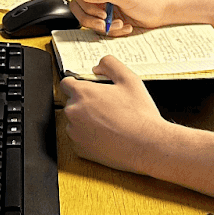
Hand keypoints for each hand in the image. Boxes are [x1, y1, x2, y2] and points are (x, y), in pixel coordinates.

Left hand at [60, 57, 174, 173]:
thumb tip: (97, 68)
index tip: (88, 90)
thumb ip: (110, 64)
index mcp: (82, 93)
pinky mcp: (79, 149)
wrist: (147, 145)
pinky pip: (79, 139)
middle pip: (72, 102)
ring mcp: (74, 132)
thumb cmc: (139, 115)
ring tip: (109, 123)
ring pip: (75, 121)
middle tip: (106, 107)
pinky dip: (89, 137)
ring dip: (86, 121)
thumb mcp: (129, 79)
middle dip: (85, 103)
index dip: (78, 84)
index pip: (66, 83)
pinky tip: (106, 135)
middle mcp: (73, 112)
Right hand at [71, 0, 169, 35]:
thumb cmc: (147, 1)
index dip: (87, 5)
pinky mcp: (106, 19)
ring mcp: (101, 7)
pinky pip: (99, 29)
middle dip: (93, 20)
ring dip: (104, 27)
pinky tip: (124, 27)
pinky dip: (111, 31)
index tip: (102, 13)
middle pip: (79, 8)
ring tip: (120, 24)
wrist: (159, 13)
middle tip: (106, 23)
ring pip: (88, 21)